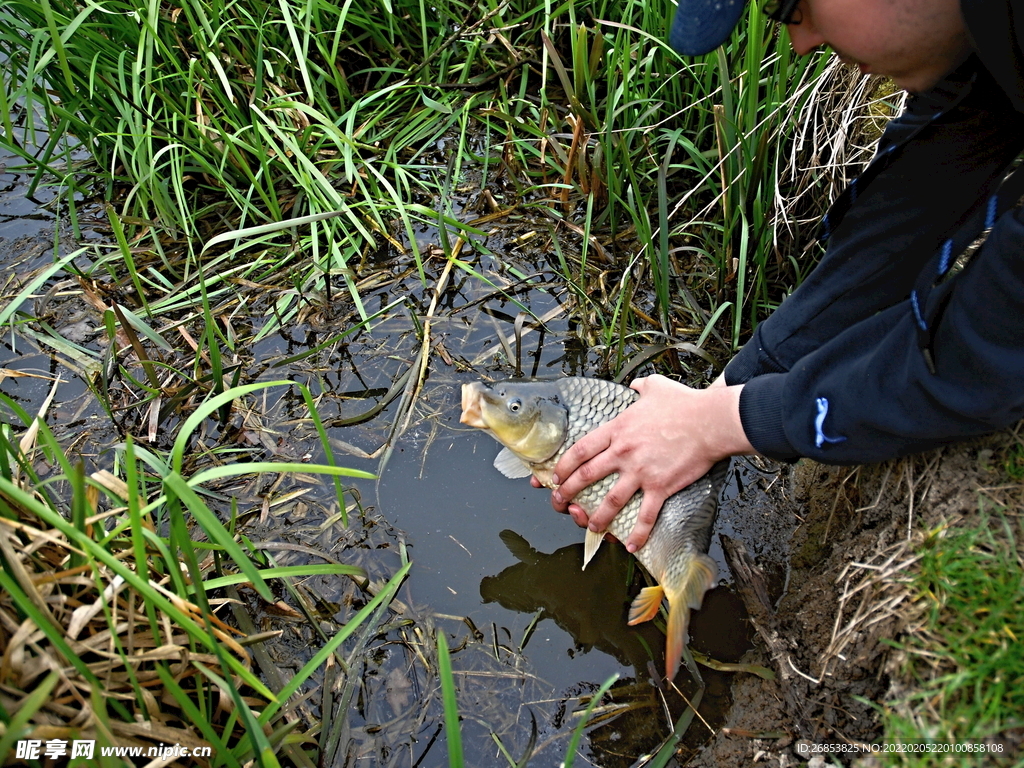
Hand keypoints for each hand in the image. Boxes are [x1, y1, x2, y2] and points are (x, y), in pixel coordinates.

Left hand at [548, 374, 753, 550]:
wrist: (710, 421)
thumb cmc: (685, 404)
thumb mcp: (655, 387)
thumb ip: (640, 387)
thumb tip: (635, 385)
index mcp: (618, 430)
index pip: (580, 450)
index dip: (563, 465)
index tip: (555, 476)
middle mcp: (623, 452)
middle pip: (586, 476)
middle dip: (567, 492)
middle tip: (559, 502)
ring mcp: (640, 472)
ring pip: (609, 501)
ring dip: (596, 517)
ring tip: (590, 527)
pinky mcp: (660, 487)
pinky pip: (645, 515)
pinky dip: (637, 534)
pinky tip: (630, 546)